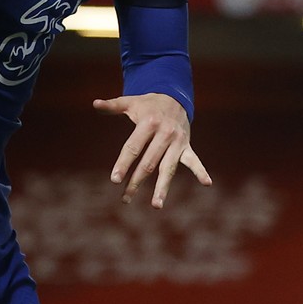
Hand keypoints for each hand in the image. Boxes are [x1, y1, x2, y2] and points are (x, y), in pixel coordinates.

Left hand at [95, 92, 211, 207]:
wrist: (175, 97)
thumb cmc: (148, 104)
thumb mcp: (130, 103)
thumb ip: (112, 106)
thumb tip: (95, 103)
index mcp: (149, 123)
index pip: (133, 147)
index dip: (123, 164)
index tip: (114, 179)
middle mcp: (165, 133)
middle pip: (149, 162)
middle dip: (136, 181)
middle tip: (125, 198)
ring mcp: (177, 141)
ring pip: (168, 168)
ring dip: (162, 187)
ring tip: (156, 205)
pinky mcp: (186, 147)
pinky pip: (194, 160)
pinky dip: (201, 171)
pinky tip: (207, 183)